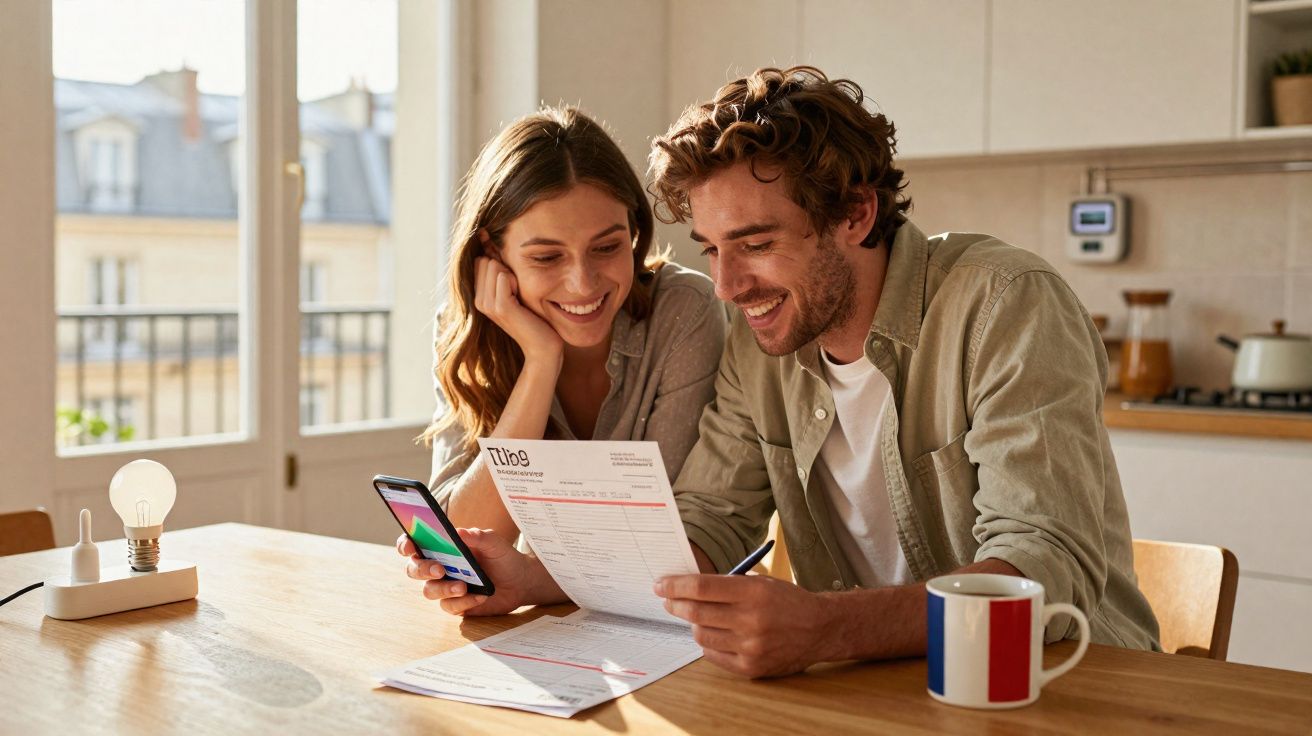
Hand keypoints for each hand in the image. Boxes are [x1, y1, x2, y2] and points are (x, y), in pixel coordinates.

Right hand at [396, 528, 564, 615]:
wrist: (521, 582)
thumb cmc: (503, 557)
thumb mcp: (494, 543)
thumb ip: (478, 536)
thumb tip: (460, 532)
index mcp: (442, 547)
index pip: (414, 544)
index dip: (405, 544)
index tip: (411, 546)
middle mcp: (438, 567)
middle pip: (415, 569)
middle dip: (423, 569)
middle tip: (440, 569)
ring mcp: (445, 587)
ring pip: (429, 591)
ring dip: (445, 589)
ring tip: (464, 586)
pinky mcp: (456, 605)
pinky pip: (449, 607)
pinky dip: (464, 602)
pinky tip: (480, 596)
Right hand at [473, 256, 562, 364]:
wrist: (542, 346)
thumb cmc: (533, 318)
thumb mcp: (514, 292)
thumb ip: (502, 273)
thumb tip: (491, 243)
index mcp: (479, 298)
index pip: (481, 261)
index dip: (501, 267)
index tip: (513, 288)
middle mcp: (479, 301)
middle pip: (486, 261)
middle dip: (506, 269)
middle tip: (518, 293)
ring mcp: (487, 305)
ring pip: (494, 265)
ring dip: (513, 276)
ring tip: (520, 298)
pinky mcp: (501, 307)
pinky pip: (503, 276)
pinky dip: (517, 282)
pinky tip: (522, 300)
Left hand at [655, 573, 831, 677]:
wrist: (820, 629)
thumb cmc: (787, 601)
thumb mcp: (761, 583)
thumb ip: (727, 585)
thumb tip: (686, 586)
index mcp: (754, 592)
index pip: (702, 588)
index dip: (676, 585)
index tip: (661, 584)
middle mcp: (752, 620)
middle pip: (696, 612)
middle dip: (675, 604)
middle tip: (668, 600)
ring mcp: (751, 646)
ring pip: (701, 635)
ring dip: (693, 624)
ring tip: (698, 618)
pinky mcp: (751, 667)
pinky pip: (713, 655)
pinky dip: (707, 643)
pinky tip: (714, 634)